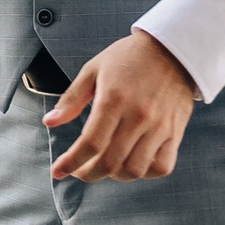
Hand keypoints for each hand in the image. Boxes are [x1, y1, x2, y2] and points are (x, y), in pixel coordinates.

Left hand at [46, 30, 197, 183]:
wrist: (174, 48)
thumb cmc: (130, 57)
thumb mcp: (94, 69)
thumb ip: (71, 99)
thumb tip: (50, 122)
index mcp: (114, 99)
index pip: (90, 143)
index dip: (71, 162)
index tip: (58, 171)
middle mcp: (138, 116)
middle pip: (110, 162)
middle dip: (88, 174)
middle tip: (79, 171)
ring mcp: (159, 126)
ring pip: (134, 169)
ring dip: (114, 176)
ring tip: (105, 166)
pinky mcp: (175, 132)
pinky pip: (162, 166)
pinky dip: (145, 173)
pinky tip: (133, 164)